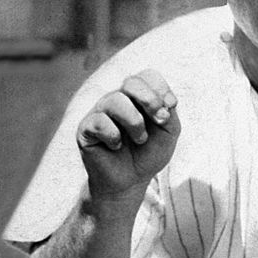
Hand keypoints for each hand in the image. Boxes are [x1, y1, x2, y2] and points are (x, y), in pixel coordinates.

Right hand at [76, 69, 180, 200]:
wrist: (131, 180)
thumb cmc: (149, 153)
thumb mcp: (168, 132)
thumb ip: (169, 112)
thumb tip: (163, 101)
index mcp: (138, 96)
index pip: (147, 76)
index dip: (161, 89)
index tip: (171, 108)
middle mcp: (118, 99)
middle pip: (131, 82)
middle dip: (151, 101)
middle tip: (160, 121)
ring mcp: (100, 112)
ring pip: (115, 101)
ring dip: (135, 123)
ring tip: (140, 139)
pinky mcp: (86, 128)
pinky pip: (100, 122)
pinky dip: (114, 137)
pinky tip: (116, 147)